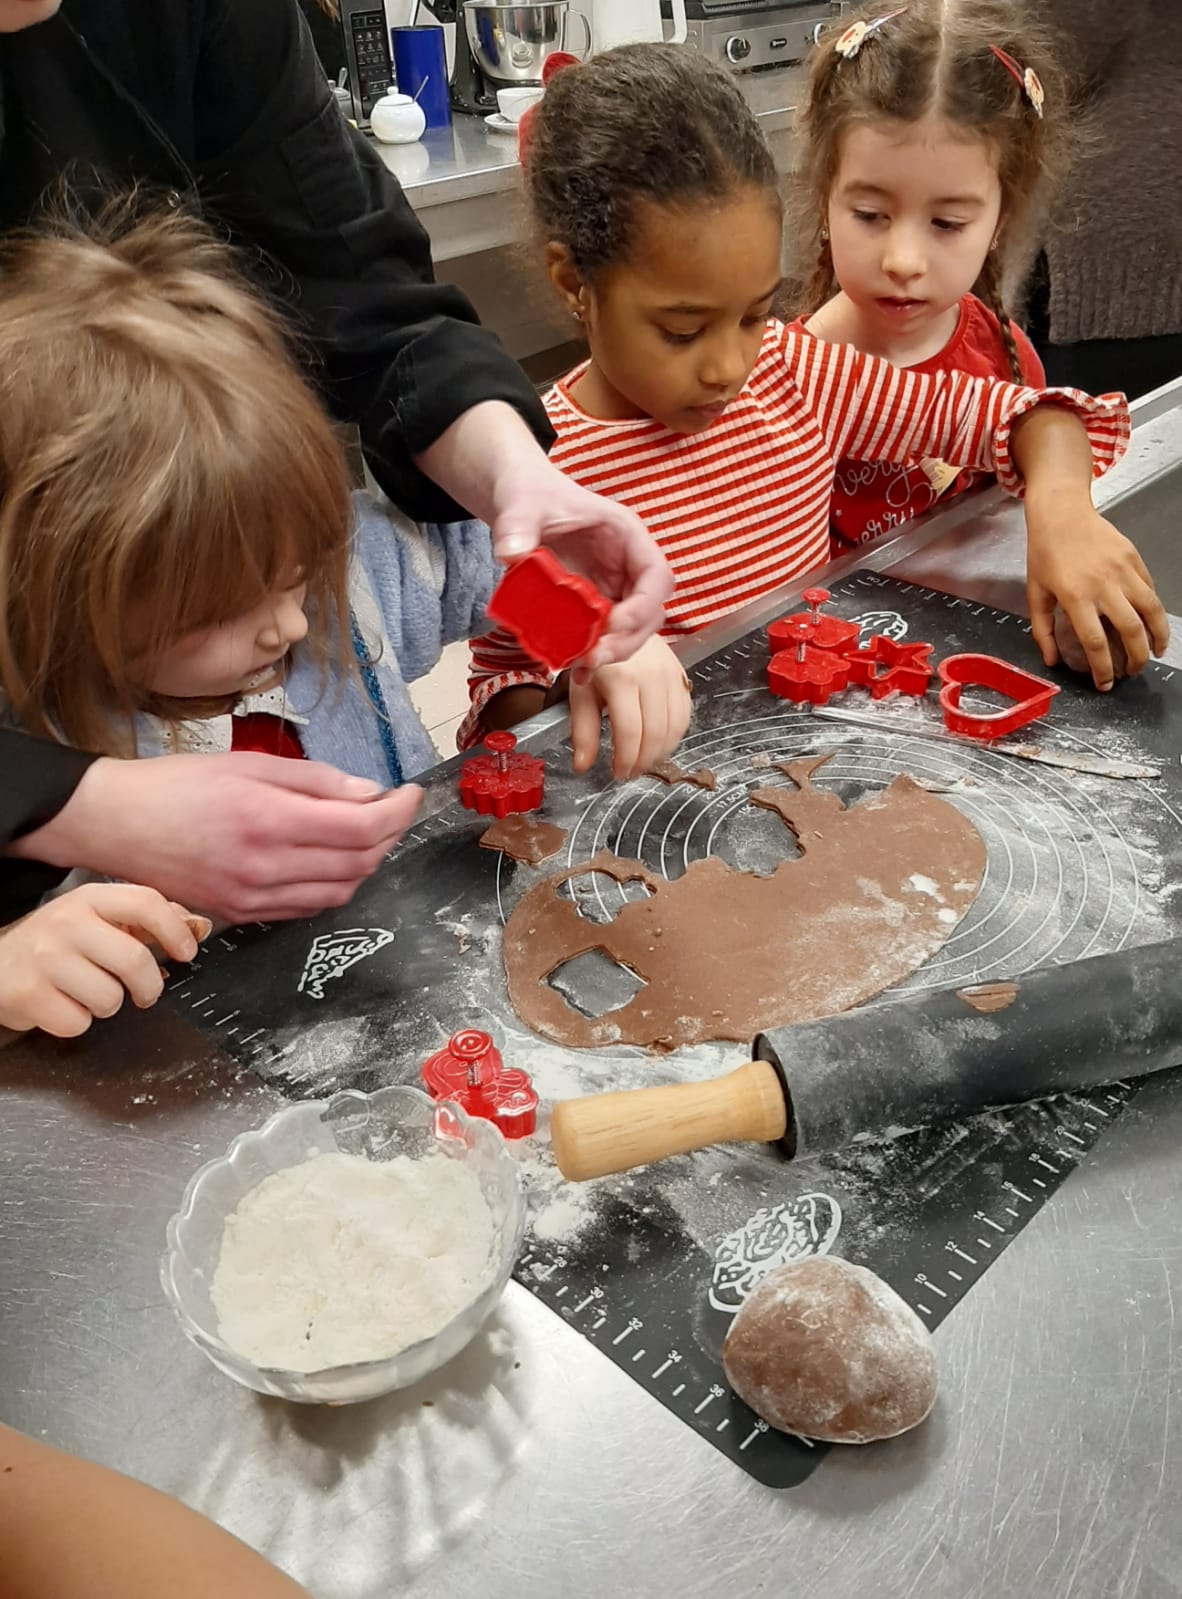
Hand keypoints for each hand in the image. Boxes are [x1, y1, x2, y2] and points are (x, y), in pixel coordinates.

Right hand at [0, 884, 205, 1037]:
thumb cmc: (59, 944)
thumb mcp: (100, 919)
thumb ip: (149, 921)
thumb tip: (199, 927)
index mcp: (90, 899)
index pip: (146, 903)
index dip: (175, 931)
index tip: (186, 952)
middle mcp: (66, 923)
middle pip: (134, 960)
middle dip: (150, 986)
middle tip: (146, 991)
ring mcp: (45, 959)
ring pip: (109, 998)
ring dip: (109, 1004)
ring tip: (90, 992)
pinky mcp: (29, 994)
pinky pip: (79, 1023)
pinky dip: (78, 1021)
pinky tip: (65, 1004)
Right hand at [11, 754, 421, 923]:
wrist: (113, 824)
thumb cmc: (175, 785)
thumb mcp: (248, 763)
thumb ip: (314, 780)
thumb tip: (368, 793)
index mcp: (268, 820)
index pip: (362, 827)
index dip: (399, 812)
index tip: (410, 794)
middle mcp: (264, 867)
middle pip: (359, 862)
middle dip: (389, 834)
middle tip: (392, 809)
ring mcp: (253, 898)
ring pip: (340, 891)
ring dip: (365, 863)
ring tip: (365, 832)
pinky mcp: (241, 915)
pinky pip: (308, 907)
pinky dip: (333, 885)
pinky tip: (330, 860)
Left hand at [415, 402, 671, 672]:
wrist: (518, 503)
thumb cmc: (531, 494)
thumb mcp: (522, 504)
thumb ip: (516, 527)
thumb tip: (509, 554)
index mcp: (625, 535)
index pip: (656, 575)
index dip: (643, 605)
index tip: (613, 624)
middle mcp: (626, 565)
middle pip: (649, 611)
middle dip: (626, 639)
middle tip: (591, 657)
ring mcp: (612, 587)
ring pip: (631, 629)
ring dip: (612, 651)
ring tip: (580, 666)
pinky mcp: (594, 604)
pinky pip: (604, 634)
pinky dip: (593, 654)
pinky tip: (574, 673)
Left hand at [568, 635, 692, 779]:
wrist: (620, 624)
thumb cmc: (598, 660)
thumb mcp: (581, 692)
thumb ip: (582, 731)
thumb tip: (581, 766)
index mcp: (622, 680)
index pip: (629, 732)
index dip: (625, 760)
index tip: (617, 772)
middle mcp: (651, 676)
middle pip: (655, 734)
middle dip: (643, 761)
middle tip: (630, 771)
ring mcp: (670, 675)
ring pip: (675, 728)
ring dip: (660, 752)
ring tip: (644, 760)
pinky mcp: (681, 676)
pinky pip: (685, 715)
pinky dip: (674, 735)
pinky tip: (659, 742)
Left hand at [1025, 496, 1168, 690]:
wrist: (1061, 514)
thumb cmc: (1044, 554)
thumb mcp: (1035, 593)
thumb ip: (1042, 630)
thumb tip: (1052, 660)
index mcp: (1075, 597)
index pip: (1095, 642)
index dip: (1103, 668)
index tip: (1104, 683)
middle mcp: (1103, 585)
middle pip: (1130, 630)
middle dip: (1136, 658)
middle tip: (1133, 672)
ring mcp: (1122, 570)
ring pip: (1150, 610)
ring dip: (1157, 636)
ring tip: (1155, 652)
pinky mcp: (1134, 559)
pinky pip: (1150, 590)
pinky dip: (1153, 610)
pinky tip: (1151, 623)